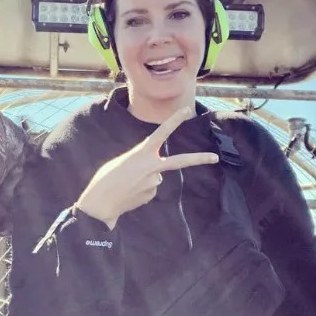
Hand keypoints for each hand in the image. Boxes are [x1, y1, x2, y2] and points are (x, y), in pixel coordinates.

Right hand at [73, 107, 218, 228]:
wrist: (100, 204)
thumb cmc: (105, 179)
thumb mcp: (122, 162)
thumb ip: (142, 163)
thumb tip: (158, 177)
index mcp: (141, 153)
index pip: (161, 132)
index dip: (174, 120)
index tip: (186, 110)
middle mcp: (152, 167)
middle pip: (180, 161)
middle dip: (199, 159)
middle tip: (215, 158)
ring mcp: (154, 182)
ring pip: (154, 177)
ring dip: (143, 180)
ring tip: (126, 185)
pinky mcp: (151, 194)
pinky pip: (149, 188)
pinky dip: (141, 190)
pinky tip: (129, 193)